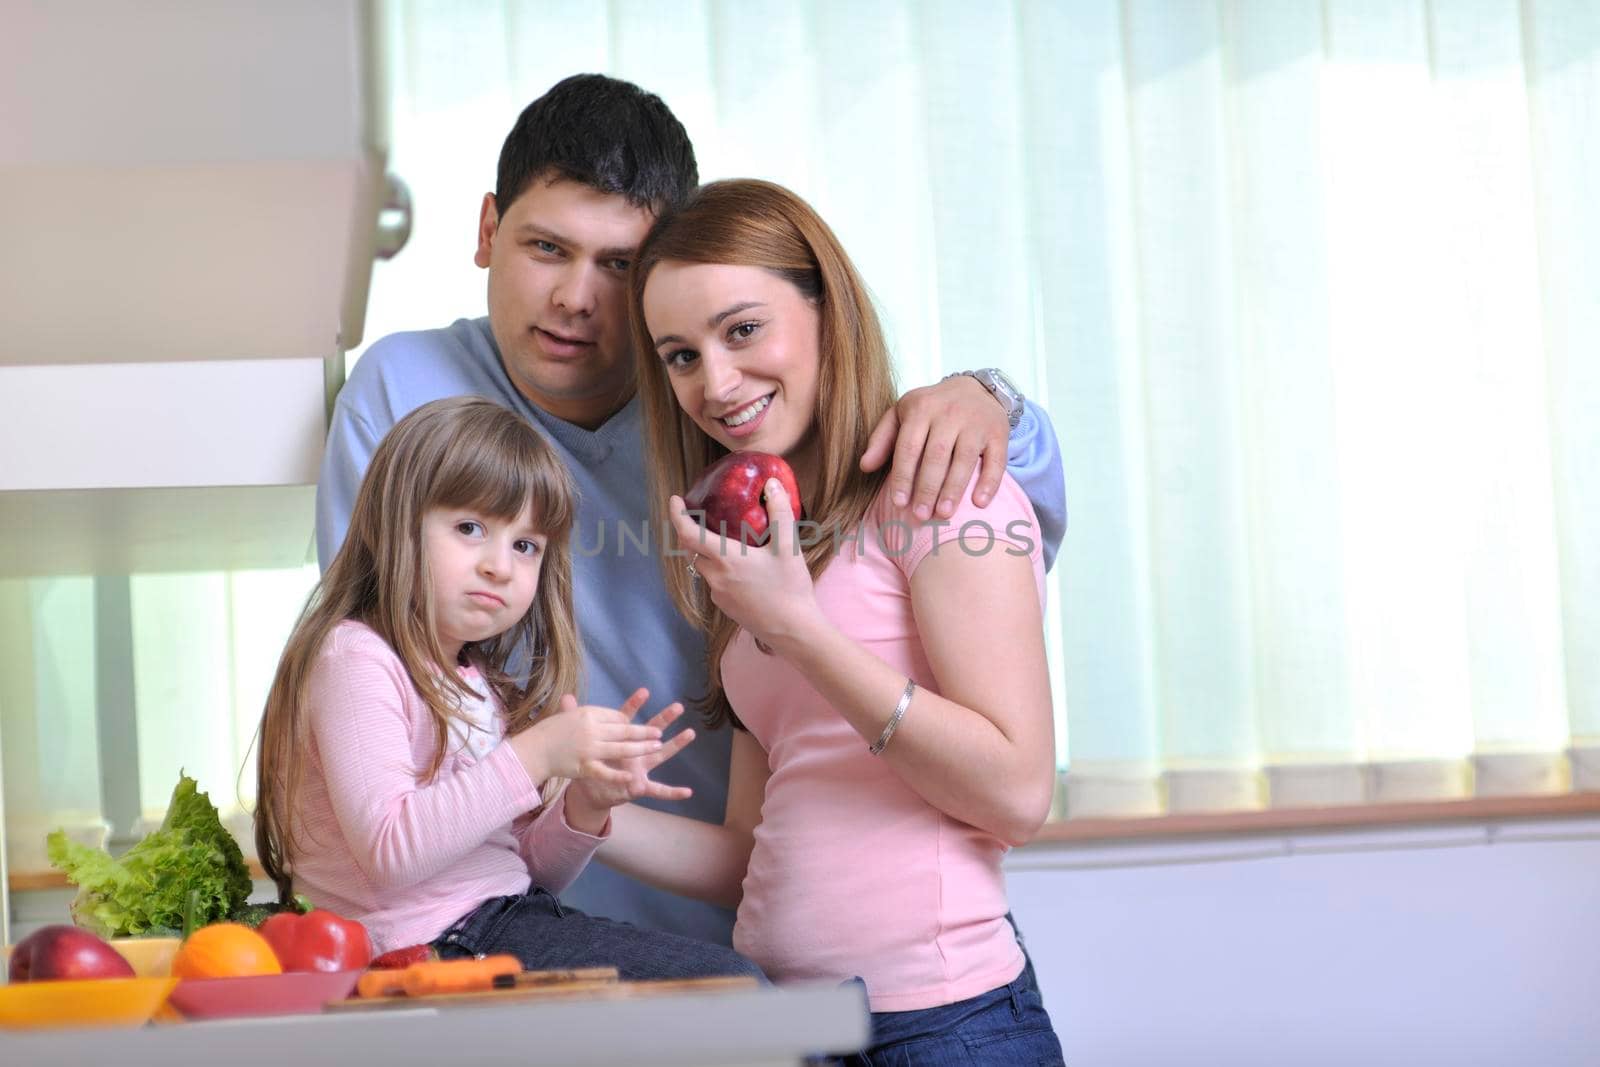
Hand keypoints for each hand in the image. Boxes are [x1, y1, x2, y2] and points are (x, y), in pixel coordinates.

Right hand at [513, 691, 663, 786]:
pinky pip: (605, 772)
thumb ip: (595, 715)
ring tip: (656, 747)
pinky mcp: (584, 767)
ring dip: (641, 748)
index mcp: (589, 714)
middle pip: (624, 731)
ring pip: (621, 749)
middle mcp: (591, 730)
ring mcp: (588, 749)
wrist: (533, 750)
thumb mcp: (571, 715)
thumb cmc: (551, 731)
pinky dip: (619, 775)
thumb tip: (612, 713)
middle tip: (659, 733)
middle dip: (644, 732)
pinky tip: (632, 776)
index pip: (617, 716)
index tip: (639, 726)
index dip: (630, 722)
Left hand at [564, 693, 696, 826]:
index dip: (634, 706)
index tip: (644, 691)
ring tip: (690, 733)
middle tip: (678, 706)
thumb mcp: (582, 742)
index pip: (627, 718)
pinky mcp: (640, 785)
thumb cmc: (590, 762)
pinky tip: (688, 791)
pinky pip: (658, 789)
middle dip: (664, 718)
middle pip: (650, 731)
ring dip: (676, 744)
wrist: (590, 789)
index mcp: (621, 738)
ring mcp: (640, 767)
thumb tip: (565, 698)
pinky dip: (673, 792)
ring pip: (660, 754)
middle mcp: (635, 750)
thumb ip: (576, 721)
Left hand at [670, 478, 819, 645]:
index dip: (677, 515)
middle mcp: (715, 577)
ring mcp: (718, 595)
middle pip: (691, 550)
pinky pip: (714, 582)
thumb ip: (779, 513)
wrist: (793, 631)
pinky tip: (740, 567)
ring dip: (705, 552)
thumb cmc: (790, 588)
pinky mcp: (726, 607)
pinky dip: (718, 569)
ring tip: (723, 540)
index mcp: (726, 559)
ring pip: (703, 567)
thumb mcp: (788, 547)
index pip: (688, 534)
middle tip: (700, 517)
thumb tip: (772, 485)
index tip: (675, 500)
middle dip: (690, 532)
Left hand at [858, 374, 1008, 519]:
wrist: (975, 388)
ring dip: (953, 489)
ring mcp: (976, 422)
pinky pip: (996, 460)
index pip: (908, 447)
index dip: (902, 476)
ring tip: (943, 514)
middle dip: (926, 488)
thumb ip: (882, 439)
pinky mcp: (999, 432)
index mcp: (921, 408)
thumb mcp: (901, 414)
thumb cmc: (931, 408)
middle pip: (936, 455)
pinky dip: (989, 482)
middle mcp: (949, 413)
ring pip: (964, 459)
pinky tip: (979, 503)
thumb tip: (864, 466)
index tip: (898, 503)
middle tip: (919, 516)